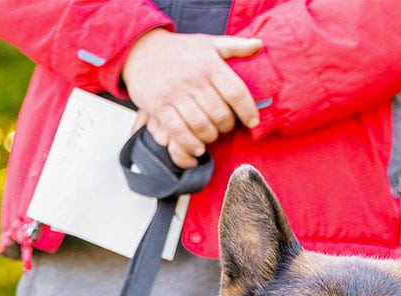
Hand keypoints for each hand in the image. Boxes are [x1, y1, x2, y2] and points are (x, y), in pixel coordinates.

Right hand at [123, 28, 261, 167]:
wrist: (141, 51)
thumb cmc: (180, 51)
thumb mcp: (208, 43)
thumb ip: (235, 46)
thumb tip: (259, 45)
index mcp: (209, 64)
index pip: (236, 92)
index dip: (248, 110)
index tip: (253, 122)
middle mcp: (193, 79)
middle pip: (220, 113)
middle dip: (227, 126)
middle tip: (226, 127)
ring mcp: (174, 93)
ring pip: (201, 125)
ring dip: (210, 136)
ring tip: (212, 136)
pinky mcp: (158, 106)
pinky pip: (178, 131)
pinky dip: (190, 143)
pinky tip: (198, 148)